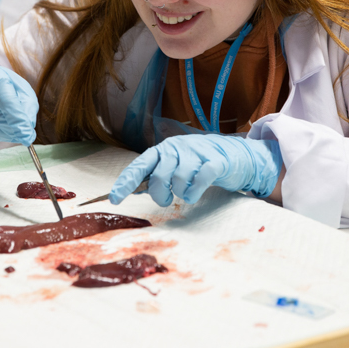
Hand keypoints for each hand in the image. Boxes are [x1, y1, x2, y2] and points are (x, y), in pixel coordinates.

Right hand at [0, 66, 37, 144]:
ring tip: (7, 129)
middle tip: (23, 136)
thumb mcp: (18, 88)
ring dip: (0, 133)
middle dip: (13, 131)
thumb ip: (27, 106)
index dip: (18, 121)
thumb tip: (28, 128)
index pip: (8, 102)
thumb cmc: (1, 87)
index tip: (27, 137)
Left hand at [109, 134, 282, 206]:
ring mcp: (197, 152)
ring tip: (187, 192)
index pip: (139, 165)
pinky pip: (199, 180)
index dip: (125, 182)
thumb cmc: (199, 163)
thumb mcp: (175, 164)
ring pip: (179, 180)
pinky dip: (195, 192)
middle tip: (168, 200)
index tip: (114, 199)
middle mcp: (177, 147)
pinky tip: (195, 193)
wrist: (234, 154)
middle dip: (160, 195)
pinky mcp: (215, 161)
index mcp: (163, 149)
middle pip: (159, 176)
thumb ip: (156, 175)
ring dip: (181, 194)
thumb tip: (133, 189)